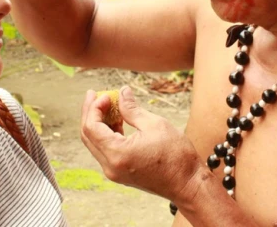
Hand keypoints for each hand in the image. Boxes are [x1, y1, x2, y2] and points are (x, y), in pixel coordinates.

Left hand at [80, 87, 204, 202]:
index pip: (92, 127)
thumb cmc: (176, 156)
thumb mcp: (154, 124)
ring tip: (108, 105)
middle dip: (90, 113)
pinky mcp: (120, 174)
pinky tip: (117, 121)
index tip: (106, 95)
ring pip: (95, 144)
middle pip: (88, 136)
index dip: (95, 108)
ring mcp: (114, 172)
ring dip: (98, 123)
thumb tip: (122, 93)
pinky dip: (106, 135)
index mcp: (117, 153)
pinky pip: (105, 151)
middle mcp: (110, 166)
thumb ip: (132, 109)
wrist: (188, 184)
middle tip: (95, 95)